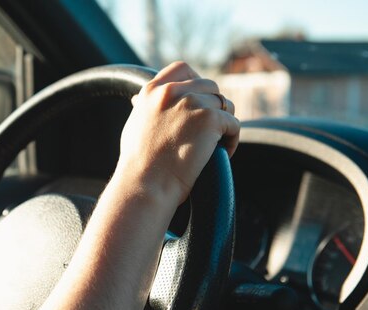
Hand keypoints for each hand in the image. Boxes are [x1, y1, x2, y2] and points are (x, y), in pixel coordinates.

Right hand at [116, 61, 239, 206]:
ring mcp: (193, 102)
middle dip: (213, 106)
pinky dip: (232, 140)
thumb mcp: (133, 126)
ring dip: (224, 124)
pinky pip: (234, 124)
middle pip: (209, 86)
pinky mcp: (210, 118)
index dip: (195, 81)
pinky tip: (223, 154)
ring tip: (216, 145)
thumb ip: (141, 108)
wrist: (146, 183)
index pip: (182, 69)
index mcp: (152, 91)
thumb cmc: (137, 165)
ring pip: (225, 105)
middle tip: (209, 131)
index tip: (199, 100)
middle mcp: (172, 91)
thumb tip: (137, 100)